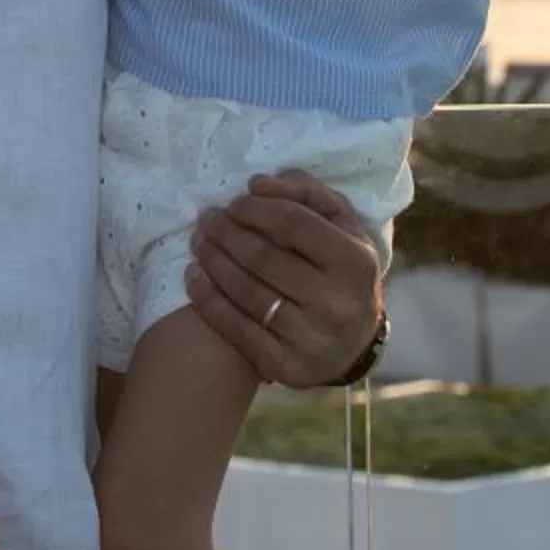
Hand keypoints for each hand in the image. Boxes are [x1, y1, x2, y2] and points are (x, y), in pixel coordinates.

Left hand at [184, 171, 386, 387]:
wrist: (356, 346)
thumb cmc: (343, 272)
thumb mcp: (342, 226)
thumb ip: (307, 193)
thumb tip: (258, 183)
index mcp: (354, 260)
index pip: (293, 222)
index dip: (255, 208)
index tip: (235, 203)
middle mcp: (335, 301)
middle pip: (264, 257)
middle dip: (227, 233)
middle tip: (207, 220)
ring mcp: (310, 338)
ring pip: (247, 292)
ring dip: (213, 262)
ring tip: (198, 242)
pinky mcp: (285, 365)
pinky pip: (237, 329)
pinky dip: (209, 300)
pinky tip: (193, 278)